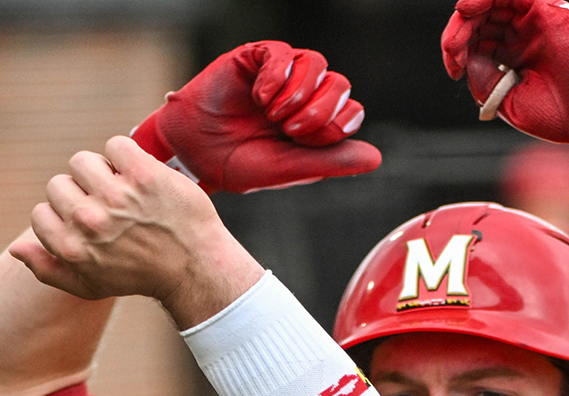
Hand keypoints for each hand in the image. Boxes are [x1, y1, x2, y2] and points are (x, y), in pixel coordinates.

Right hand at [10, 135, 263, 327]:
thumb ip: (48, 270)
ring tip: (123, 189)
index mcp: (70, 247)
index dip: (64, 214)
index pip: (40, 211)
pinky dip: (126, 155)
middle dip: (82, 193)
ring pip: (83, 160)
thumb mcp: (90, 286)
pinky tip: (139, 175)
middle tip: (110, 208)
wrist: (195, 267)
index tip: (89, 222)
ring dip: (101, 171)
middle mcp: (88, 222)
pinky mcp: (142, 174)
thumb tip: (14, 249)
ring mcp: (115, 196)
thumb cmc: (140, 277)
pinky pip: (116, 145)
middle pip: (59, 184)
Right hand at [132, 41, 382, 193]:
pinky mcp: (256, 58)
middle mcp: (304, 96)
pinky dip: (277, 75)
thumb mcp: (287, 168)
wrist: (192, 152)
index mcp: (316, 124)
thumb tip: (376, 157)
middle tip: (291, 130)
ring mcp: (282, 74)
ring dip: (300, 92)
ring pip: (317, 64)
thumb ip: (330, 160)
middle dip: (321, 110)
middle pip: (340, 85)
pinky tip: (261, 98)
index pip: (351, 111)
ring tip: (274, 115)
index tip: (308, 142)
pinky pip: (282, 53)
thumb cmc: (238, 163)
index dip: (339, 124)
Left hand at [441, 0, 568, 171]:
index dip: (458, 50)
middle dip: (459, 33)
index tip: (454, 70)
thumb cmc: (564, 114)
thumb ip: (486, 82)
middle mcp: (522, 36)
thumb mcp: (512, 104)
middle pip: (481, 20)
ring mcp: (534, 22)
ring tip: (460, 25)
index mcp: (513, 58)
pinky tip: (469, 7)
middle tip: (453, 52)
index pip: (477, 42)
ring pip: (493, 2)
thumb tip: (469, 59)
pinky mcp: (546, 10)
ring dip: (469, 11)